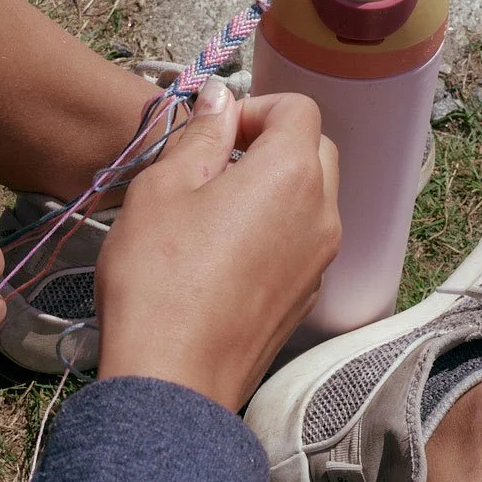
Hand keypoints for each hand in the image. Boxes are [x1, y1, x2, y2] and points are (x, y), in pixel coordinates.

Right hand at [95, 79, 340, 412]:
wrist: (173, 381)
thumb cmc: (158, 281)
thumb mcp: (163, 188)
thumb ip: (200, 134)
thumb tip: (219, 100)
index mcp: (292, 175)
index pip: (298, 109)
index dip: (254, 108)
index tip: (213, 133)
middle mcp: (322, 214)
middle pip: (314, 150)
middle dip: (269, 144)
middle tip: (212, 166)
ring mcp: (320, 260)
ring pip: (311, 198)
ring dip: (272, 188)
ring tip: (211, 213)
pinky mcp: (306, 298)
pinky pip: (301, 242)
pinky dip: (274, 231)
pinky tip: (221, 256)